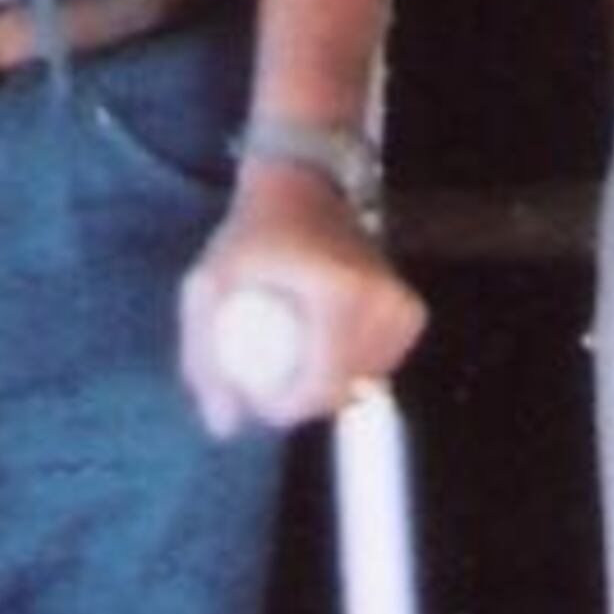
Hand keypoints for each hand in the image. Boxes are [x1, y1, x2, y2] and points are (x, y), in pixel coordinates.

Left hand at [179, 176, 423, 437]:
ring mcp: (402, 305)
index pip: (322, 384)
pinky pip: (383, 365)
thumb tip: (224, 428)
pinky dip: (353, 369)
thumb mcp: (208, 285)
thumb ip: (202, 357)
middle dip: (304, 401)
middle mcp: (382, 300)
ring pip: (366, 383)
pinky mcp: (410, 310)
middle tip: (268, 378)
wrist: (302, 184)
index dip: (286, 409)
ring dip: (328, 386)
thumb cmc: (251, 234)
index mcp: (341, 294)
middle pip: (344, 389)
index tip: (256, 399)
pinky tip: (324, 350)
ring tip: (292, 358)